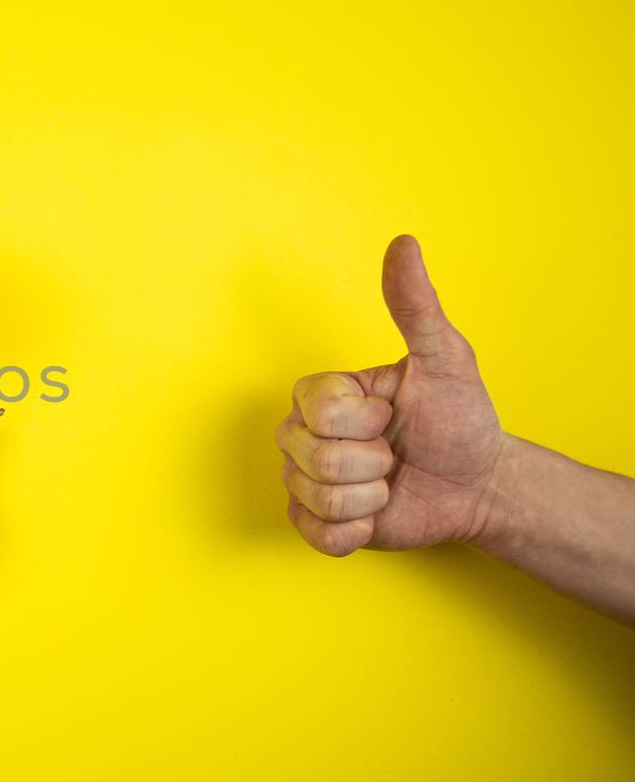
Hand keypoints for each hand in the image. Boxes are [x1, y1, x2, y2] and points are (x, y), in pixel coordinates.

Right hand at [276, 235, 506, 555]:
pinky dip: (357, 532)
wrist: (479, 485)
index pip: (316, 410)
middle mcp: (303, 435)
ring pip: (319, 498)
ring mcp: (305, 481)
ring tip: (389, 482)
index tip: (391, 415)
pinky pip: (318, 536)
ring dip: (371, 497)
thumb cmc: (460, 419)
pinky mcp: (315, 525)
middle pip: (312, 457)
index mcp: (322, 395)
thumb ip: (416, 304)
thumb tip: (403, 244)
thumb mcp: (445, 359)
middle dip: (371, 461)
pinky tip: (377, 514)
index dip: (363, 420)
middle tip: (395, 452)